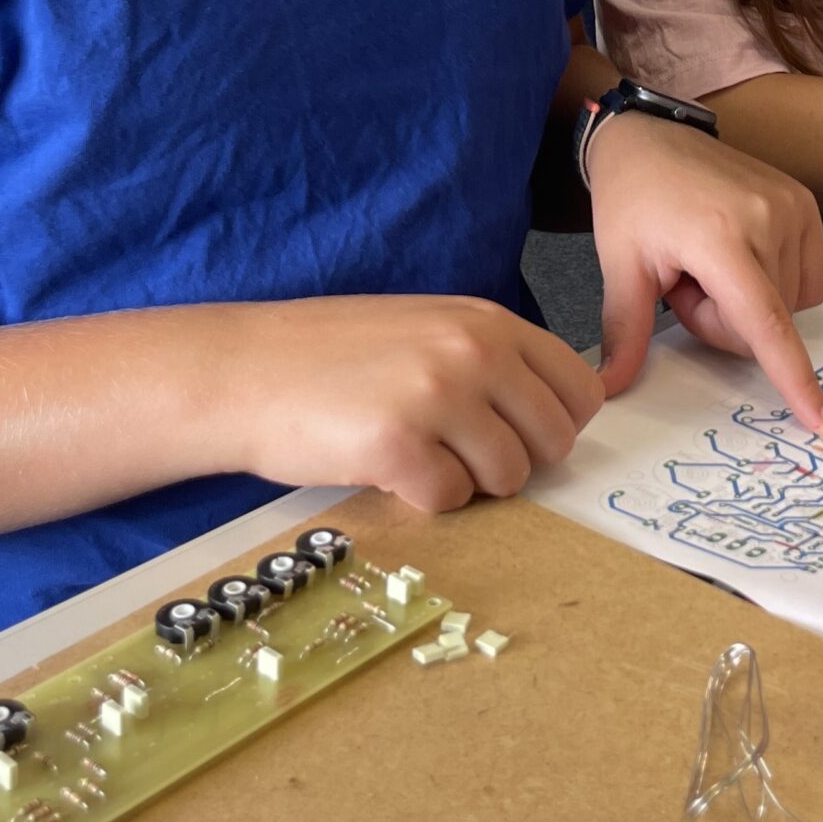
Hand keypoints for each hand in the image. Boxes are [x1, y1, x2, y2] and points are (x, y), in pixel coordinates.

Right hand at [238, 296, 604, 513]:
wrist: (243, 370)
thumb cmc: (329, 355)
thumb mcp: (425, 329)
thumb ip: (491, 359)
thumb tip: (552, 415)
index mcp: (486, 321)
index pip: (579, 389)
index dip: (554, 424)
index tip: (517, 434)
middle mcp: (473, 352)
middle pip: (554, 440)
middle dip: (515, 460)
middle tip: (458, 452)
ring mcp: (439, 397)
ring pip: (508, 477)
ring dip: (466, 480)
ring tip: (415, 452)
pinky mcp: (401, 446)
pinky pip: (451, 500)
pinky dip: (421, 496)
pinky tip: (384, 466)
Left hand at [587, 113, 822, 432]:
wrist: (649, 137)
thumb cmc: (631, 198)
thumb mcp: (619, 266)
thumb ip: (624, 332)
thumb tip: (606, 389)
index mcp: (719, 237)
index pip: (765, 322)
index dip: (794, 378)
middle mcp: (767, 218)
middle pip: (764, 323)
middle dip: (722, 320)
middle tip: (684, 281)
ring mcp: (793, 207)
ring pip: (789, 305)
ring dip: (748, 301)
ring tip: (708, 262)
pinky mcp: (806, 203)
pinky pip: (808, 278)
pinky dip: (776, 282)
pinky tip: (740, 255)